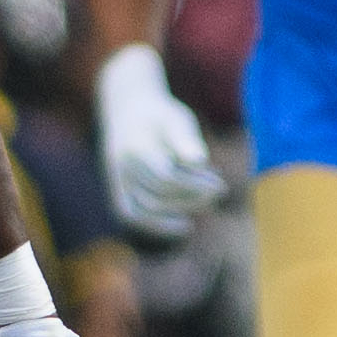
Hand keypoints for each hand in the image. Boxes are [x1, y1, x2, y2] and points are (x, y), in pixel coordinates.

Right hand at [95, 44, 222, 240]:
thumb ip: (185, 139)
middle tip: (219, 191)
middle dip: (193, 198)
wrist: (127, 110)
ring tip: (208, 204)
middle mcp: (121, 168)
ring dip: (179, 210)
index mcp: (135, 148)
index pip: (166, 178)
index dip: (195, 185)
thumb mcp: (176, 118)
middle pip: (158, 195)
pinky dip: (156, 225)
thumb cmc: (160, 116)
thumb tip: (198, 161)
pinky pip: (132, 215)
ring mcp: (116, 181)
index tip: (220, 184)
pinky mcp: (117, 190)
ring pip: (145, 209)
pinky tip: (184, 226)